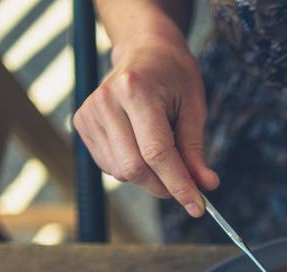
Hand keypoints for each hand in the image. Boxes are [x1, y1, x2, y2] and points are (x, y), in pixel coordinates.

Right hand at [73, 32, 218, 216]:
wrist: (144, 49)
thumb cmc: (174, 76)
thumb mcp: (194, 108)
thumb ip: (195, 150)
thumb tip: (205, 187)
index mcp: (135, 90)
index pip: (157, 153)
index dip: (179, 185)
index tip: (197, 206)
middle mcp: (105, 101)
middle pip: (135, 168)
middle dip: (165, 186)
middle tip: (188, 187)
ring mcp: (89, 112)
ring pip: (122, 172)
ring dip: (150, 178)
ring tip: (164, 151)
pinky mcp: (81, 123)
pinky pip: (110, 166)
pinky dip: (133, 169)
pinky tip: (142, 146)